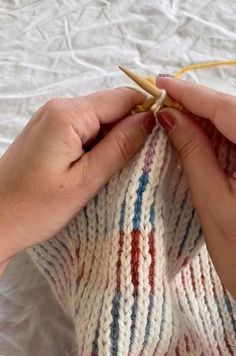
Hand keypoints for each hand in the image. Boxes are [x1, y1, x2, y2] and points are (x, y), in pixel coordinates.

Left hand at [0, 87, 154, 272]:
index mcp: (68, 115)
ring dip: (114, 141)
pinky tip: (97, 169)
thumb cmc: (34, 208)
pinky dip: (97, 146)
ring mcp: (51, 119)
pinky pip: (83, 130)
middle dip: (130, 130)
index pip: (123, 98)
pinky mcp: (48, 133)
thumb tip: (150, 119)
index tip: (164, 137)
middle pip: (111, 107)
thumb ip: (120, 147)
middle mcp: (58, 108)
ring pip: (99, 120)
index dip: (148, 112)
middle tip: (139, 162)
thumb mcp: (85, 181)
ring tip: (116, 171)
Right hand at [157, 76, 235, 297]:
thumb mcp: (212, 204)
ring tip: (175, 118)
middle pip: (235, 113)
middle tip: (164, 103)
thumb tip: (169, 117)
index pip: (228, 111)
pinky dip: (221, 136)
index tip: (163, 83)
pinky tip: (200, 138)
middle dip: (199, 105)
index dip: (193, 94)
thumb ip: (194, 155)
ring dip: (209, 119)